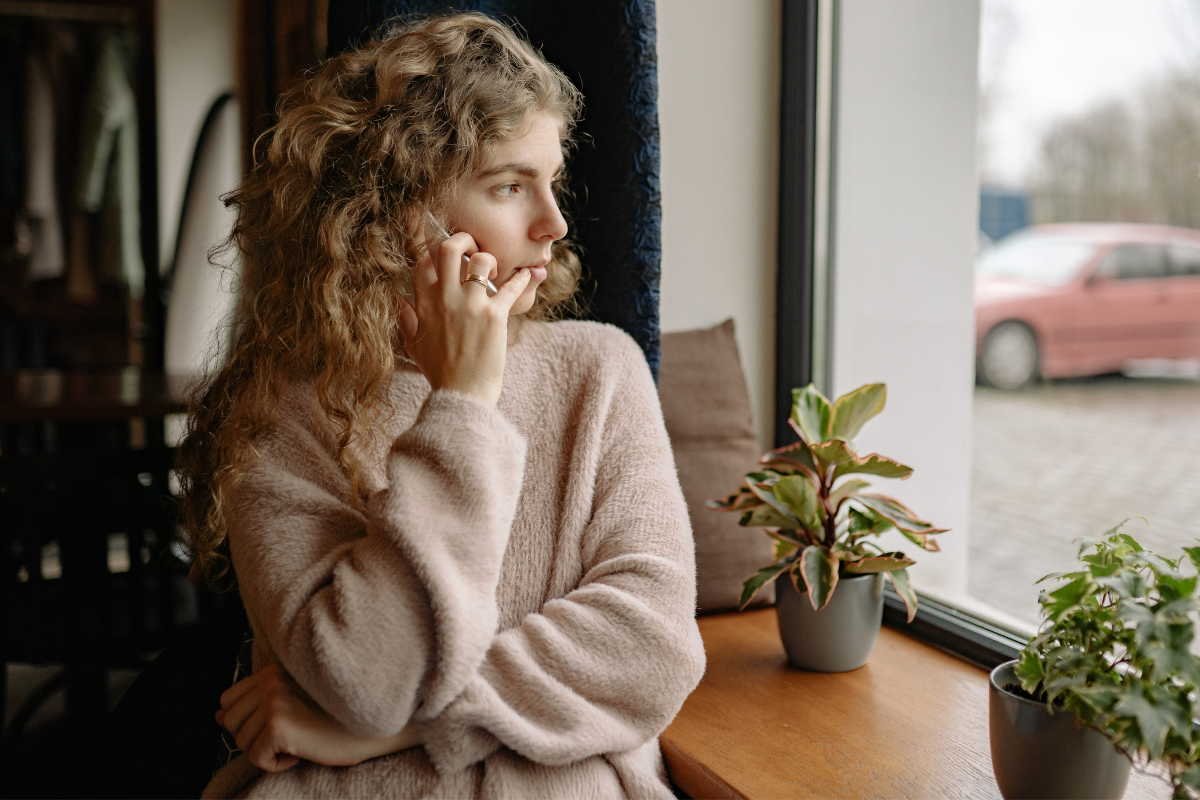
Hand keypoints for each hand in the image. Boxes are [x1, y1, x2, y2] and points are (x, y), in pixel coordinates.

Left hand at [216, 663, 422, 771]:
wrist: (372, 724)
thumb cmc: (339, 715)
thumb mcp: (294, 700)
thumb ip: (256, 701)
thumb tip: (216, 716)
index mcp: (274, 670)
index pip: (228, 700)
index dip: (248, 719)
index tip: (277, 725)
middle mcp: (270, 681)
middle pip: (229, 722)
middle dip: (254, 736)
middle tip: (288, 736)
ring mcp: (273, 701)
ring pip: (241, 741)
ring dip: (267, 751)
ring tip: (297, 742)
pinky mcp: (278, 725)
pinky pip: (256, 758)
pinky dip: (277, 764)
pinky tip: (301, 753)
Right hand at [399, 231, 531, 406]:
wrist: (462, 397)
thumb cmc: (440, 373)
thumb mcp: (414, 346)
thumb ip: (407, 320)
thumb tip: (400, 301)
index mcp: (423, 304)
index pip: (420, 259)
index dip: (419, 233)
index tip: (418, 215)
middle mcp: (444, 299)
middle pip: (449, 248)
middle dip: (463, 239)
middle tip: (473, 250)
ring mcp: (470, 306)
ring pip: (482, 260)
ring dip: (491, 260)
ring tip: (496, 272)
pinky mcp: (494, 316)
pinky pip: (511, 287)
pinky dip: (522, 279)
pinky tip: (529, 275)